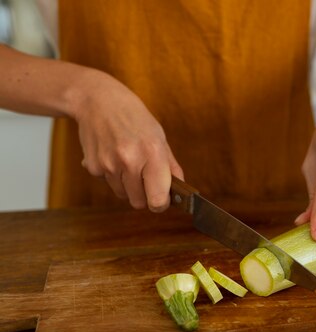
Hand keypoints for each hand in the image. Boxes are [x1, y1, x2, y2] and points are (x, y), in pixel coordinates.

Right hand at [74, 72, 182, 211]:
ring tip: (128, 161)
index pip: (158, 199)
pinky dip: (112, 175)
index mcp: (152, 153)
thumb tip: (179, 191)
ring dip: (128, 185)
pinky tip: (112, 155)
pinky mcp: (93, 167)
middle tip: (145, 178)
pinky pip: (108, 184)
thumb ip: (170, 166)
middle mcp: (130, 161)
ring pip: (123, 195)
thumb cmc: (134, 117)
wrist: (97, 100)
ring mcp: (109, 165)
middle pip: (139, 203)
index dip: (161, 204)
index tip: (162, 199)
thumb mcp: (159, 137)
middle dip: (144, 195)